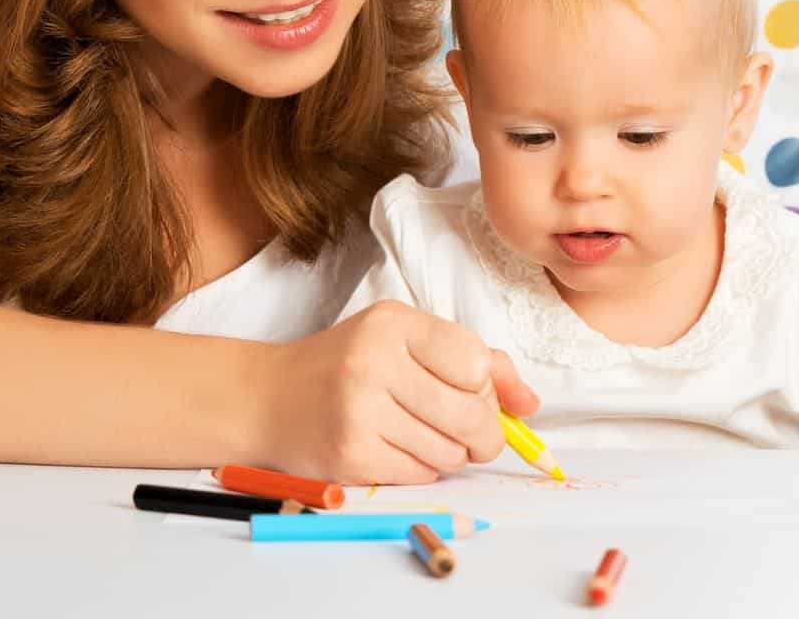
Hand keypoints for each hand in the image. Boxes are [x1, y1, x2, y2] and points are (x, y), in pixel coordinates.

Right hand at [252, 300, 540, 484]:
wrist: (268, 397)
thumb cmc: (348, 365)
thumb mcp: (405, 341)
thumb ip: (472, 360)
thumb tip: (530, 403)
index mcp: (395, 324)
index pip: (475, 363)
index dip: (486, 388)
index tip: (475, 394)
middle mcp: (375, 361)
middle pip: (471, 414)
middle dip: (484, 435)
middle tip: (473, 436)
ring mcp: (359, 410)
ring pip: (449, 451)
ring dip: (452, 454)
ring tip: (426, 438)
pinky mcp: (349, 454)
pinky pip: (419, 475)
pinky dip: (423, 471)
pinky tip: (400, 451)